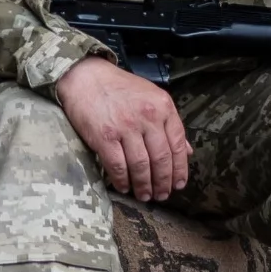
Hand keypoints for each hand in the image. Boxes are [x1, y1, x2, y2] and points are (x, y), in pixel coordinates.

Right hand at [53, 55, 190, 201]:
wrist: (85, 76)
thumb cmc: (118, 87)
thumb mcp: (151, 96)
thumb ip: (169, 123)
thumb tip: (186, 151)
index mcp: (163, 106)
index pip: (177, 145)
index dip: (179, 169)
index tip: (178, 185)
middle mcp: (147, 117)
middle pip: (161, 159)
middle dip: (163, 182)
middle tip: (161, 195)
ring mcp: (125, 127)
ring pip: (141, 166)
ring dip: (144, 185)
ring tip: (145, 195)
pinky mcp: (104, 136)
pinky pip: (117, 166)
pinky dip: (122, 180)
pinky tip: (124, 186)